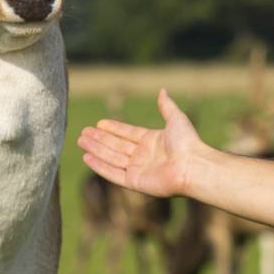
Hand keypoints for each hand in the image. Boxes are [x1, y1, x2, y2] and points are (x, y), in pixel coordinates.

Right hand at [77, 90, 204, 198]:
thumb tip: (162, 91)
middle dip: (99, 139)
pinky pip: (113, 173)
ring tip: (80, 140)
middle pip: (116, 145)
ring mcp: (138, 169)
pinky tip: (87, 157)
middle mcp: (144, 156)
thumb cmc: (187, 143)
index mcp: (152, 141)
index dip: (113, 128)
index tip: (99, 123)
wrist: (192, 167)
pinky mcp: (134, 182)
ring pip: (111, 157)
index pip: (127, 133)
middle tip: (83, 132)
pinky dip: (99, 166)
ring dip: (95, 149)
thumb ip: (166, 106)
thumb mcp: (176, 119)